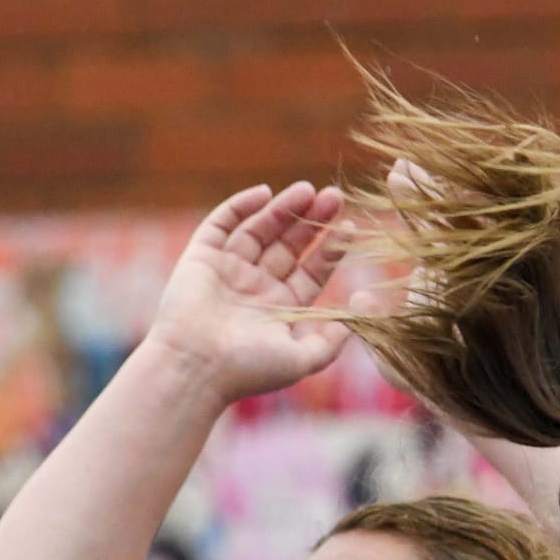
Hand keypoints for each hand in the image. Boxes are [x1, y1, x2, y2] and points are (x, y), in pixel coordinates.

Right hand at [146, 182, 351, 405]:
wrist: (195, 368)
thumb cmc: (248, 370)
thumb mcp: (303, 360)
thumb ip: (335, 339)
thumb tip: (364, 307)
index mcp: (280, 310)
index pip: (311, 272)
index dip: (330, 249)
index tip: (349, 227)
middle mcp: (256, 288)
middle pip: (289, 245)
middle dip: (311, 221)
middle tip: (334, 196)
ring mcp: (229, 270)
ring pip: (260, 229)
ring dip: (283, 208)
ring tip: (307, 190)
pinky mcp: (202, 257)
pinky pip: (222, 224)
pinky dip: (240, 206)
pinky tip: (264, 193)